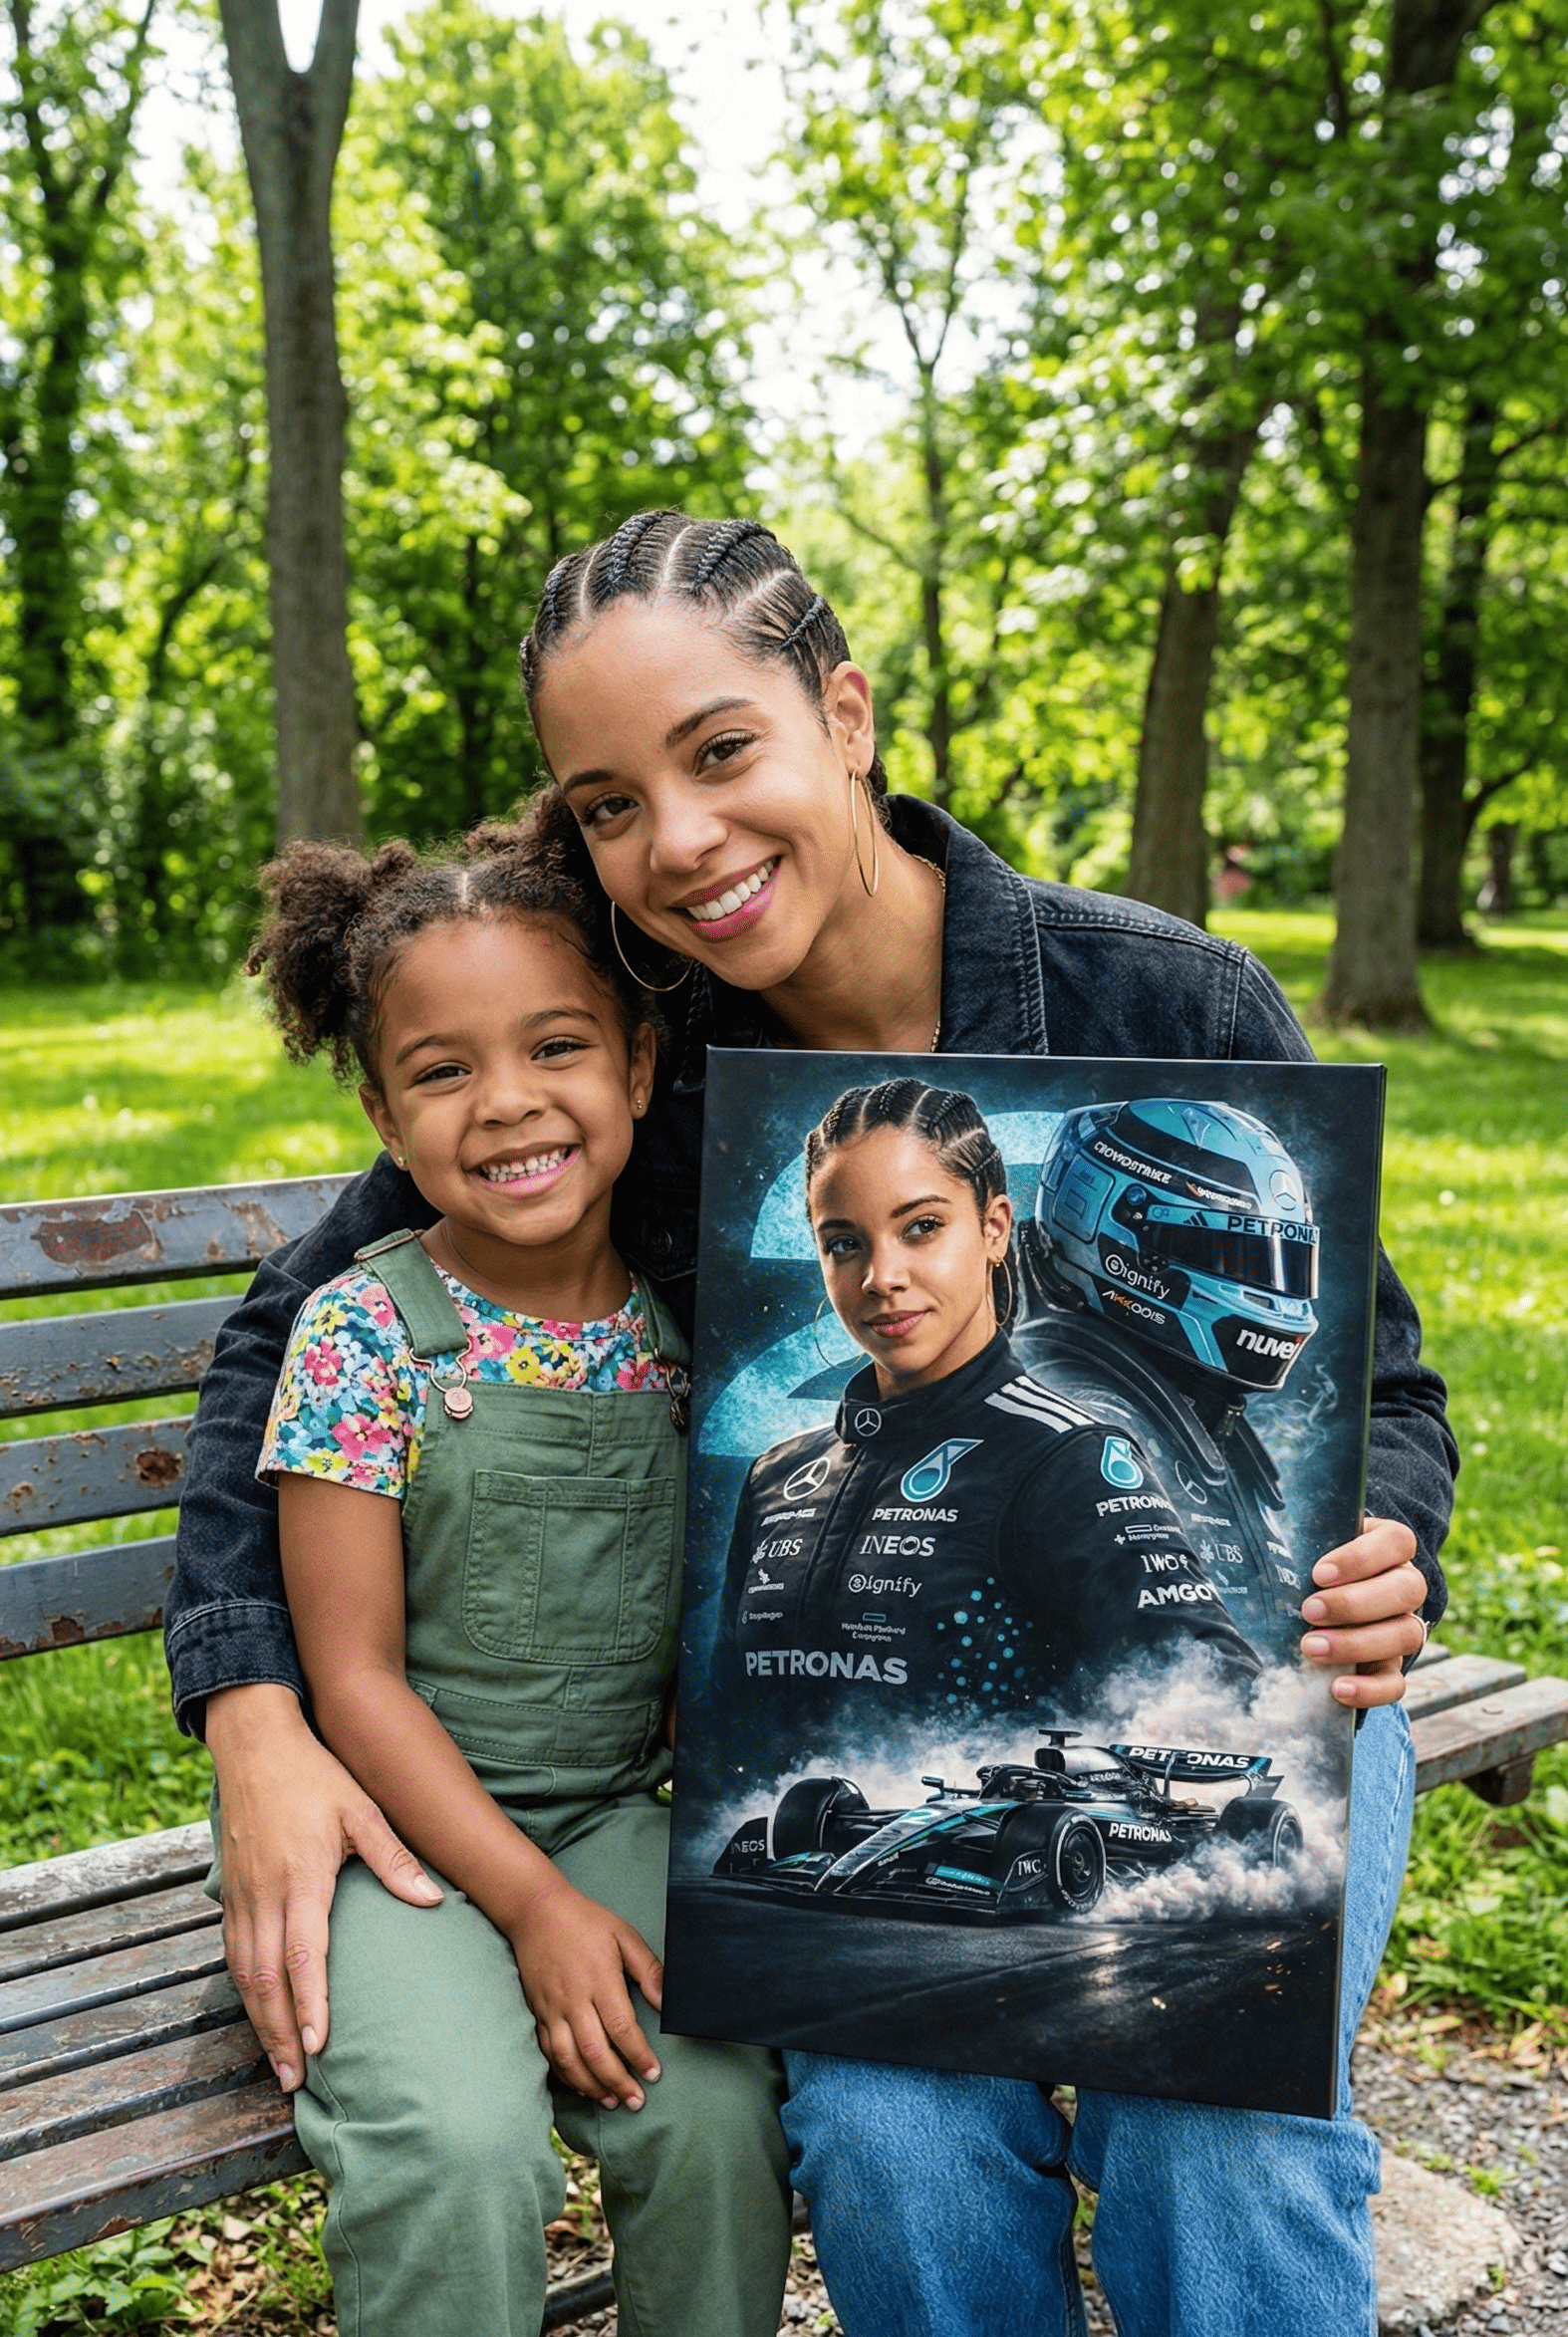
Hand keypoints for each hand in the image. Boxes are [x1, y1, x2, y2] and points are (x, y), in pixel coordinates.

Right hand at [205, 1684, 441, 2090]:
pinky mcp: (230, 1893)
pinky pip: (232, 1954)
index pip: (303, 1954)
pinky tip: (258, 2014)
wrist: (256, 1744)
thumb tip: (433, 1900)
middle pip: (267, 1979)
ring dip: (260, 2022)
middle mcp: (265, 1895)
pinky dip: (244, 1992)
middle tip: (295, 2082)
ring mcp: (242, 1896)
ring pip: (245, 1973)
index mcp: (303, 1877)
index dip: (310, 2003)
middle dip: (280, 2034)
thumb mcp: (362, 1809)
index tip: (318, 2047)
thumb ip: (394, 1859)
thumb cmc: (316, 1776)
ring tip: (279, 2065)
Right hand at [507, 1872, 663, 2110]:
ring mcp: (552, 2009)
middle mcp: (574, 2000)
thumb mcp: (623, 1935)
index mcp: (600, 1980)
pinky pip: (549, 2053)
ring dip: (591, 2086)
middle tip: (636, 2102)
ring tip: (611, 2102)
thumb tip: (667, 2001)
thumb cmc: (586, 1921)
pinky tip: (581, 2086)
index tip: (654, 2075)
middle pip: (595, 2052)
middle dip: (617, 2082)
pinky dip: (565, 2075)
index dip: (639, 2056)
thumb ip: (647, 1969)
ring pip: (569, 2059)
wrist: (536, 1911)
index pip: (622, 2029)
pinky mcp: (538, 2013)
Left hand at [1299, 1514, 1426, 1708]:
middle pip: (1407, 1590)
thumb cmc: (1308, 1565)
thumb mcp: (1307, 1546)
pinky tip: (1337, 1688)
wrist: (1314, 1602)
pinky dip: (1370, 1689)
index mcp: (1390, 1547)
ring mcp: (1403, 1627)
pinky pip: (1396, 1683)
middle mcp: (1405, 1585)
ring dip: (1356, 1644)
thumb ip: (1295, 1544)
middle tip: (1309, 1611)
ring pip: (1406, 1635)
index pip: (1397, 1543)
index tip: (1319, 1573)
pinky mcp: (1392, 1667)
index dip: (1361, 1558)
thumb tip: (1253, 1547)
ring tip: (1311, 1647)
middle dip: (1354, 1603)